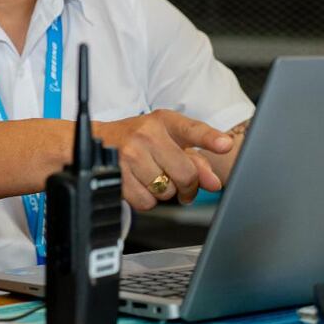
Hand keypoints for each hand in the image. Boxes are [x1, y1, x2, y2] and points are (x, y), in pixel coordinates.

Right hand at [94, 110, 233, 210]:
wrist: (98, 140)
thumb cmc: (139, 139)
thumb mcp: (168, 139)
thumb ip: (196, 159)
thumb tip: (214, 183)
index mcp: (164, 121)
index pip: (191, 130)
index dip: (210, 139)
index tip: (225, 145)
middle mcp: (146, 134)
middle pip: (185, 174)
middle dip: (188, 186)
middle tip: (181, 183)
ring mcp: (130, 155)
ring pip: (166, 191)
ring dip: (164, 192)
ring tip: (153, 176)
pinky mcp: (117, 175)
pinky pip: (146, 202)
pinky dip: (147, 200)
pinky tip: (140, 184)